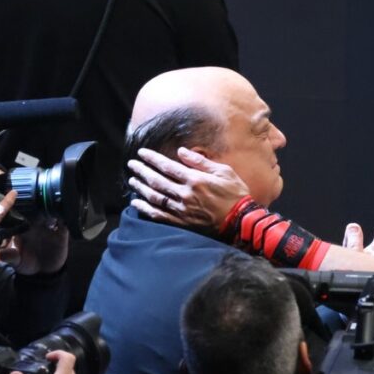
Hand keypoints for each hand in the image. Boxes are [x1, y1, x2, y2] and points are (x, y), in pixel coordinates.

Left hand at [0, 191, 68, 274]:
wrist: (45, 272)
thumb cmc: (26, 263)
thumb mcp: (16, 262)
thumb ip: (10, 257)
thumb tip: (3, 255)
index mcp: (21, 228)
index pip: (17, 213)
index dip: (15, 203)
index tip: (13, 193)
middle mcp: (35, 225)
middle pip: (35, 209)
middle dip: (36, 202)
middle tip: (37, 195)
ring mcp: (49, 228)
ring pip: (51, 213)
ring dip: (52, 208)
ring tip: (52, 202)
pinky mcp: (61, 233)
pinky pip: (65, 223)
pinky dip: (66, 218)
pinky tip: (64, 215)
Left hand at [128, 147, 249, 228]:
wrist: (241, 221)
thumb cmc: (236, 195)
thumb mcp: (224, 172)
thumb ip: (201, 161)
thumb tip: (181, 151)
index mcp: (195, 180)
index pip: (167, 166)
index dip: (152, 158)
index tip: (141, 153)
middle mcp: (185, 194)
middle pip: (156, 180)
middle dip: (142, 171)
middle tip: (132, 164)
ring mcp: (182, 209)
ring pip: (154, 197)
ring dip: (140, 187)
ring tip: (132, 180)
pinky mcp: (182, 222)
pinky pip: (158, 215)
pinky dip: (145, 208)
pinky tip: (136, 202)